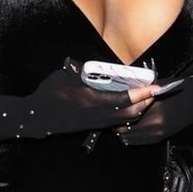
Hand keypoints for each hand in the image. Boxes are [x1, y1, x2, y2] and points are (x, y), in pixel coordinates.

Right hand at [32, 61, 157, 133]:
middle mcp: (97, 114)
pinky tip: (131, 106)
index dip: (142, 93)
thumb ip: (83, 69)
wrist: (38, 116)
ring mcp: (96, 122)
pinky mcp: (94, 126)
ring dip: (139, 109)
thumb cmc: (50, 93)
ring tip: (146, 97)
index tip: (154, 86)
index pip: (123, 99)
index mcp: (91, 99)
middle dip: (145, 102)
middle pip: (131, 113)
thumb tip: (97, 65)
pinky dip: (129, 114)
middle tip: (154, 90)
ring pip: (126, 120)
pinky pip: (118, 122)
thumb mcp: (65, 75)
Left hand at [113, 76, 192, 145]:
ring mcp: (158, 132)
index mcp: (153, 110)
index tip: (113, 113)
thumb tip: (122, 98)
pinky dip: (132, 137)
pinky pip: (139, 141)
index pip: (126, 118)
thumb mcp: (156, 89)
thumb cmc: (175, 91)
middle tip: (114, 120)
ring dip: (124, 133)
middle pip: (125, 130)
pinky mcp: (160, 137)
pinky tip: (131, 131)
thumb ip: (140, 95)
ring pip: (130, 138)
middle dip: (118, 126)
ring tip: (121, 125)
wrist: (192, 101)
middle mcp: (155, 124)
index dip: (117, 116)